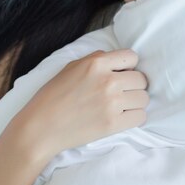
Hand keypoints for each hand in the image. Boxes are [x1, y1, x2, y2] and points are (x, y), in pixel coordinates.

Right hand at [12, 49, 149, 159]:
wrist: (41, 127)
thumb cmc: (53, 95)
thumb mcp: (72, 67)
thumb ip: (97, 60)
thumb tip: (118, 61)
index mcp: (97, 63)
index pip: (132, 57)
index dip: (129, 66)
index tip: (122, 74)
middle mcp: (108, 80)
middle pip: (141, 79)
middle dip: (133, 85)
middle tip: (121, 93)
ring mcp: (112, 103)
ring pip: (144, 98)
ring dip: (135, 102)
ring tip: (121, 106)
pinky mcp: (113, 124)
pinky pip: (141, 116)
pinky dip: (134, 117)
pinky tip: (122, 117)